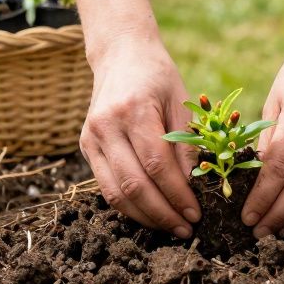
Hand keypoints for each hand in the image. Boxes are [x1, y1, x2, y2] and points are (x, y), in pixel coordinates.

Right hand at [81, 39, 200, 236]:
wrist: (120, 55)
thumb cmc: (157, 76)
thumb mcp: (180, 101)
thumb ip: (186, 143)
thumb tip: (196, 186)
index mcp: (133, 110)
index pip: (156, 165)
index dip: (177, 194)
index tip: (197, 213)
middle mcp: (106, 126)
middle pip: (134, 184)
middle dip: (162, 213)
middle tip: (186, 228)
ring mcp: (91, 138)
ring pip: (115, 193)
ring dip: (144, 217)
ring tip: (170, 227)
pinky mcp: (86, 146)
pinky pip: (106, 186)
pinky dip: (128, 206)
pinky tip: (150, 214)